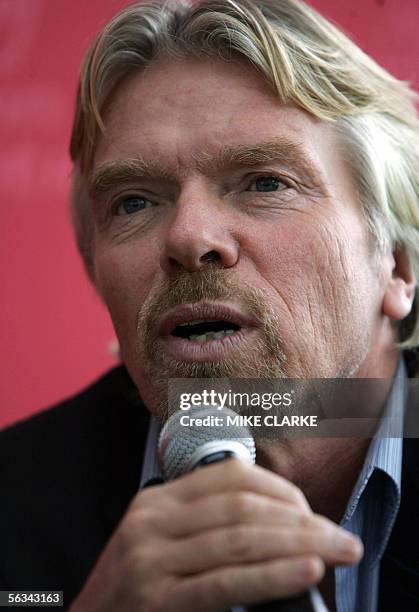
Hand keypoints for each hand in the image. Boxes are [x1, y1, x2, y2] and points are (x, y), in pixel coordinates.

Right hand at [69, 460, 362, 611]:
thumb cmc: (135, 589)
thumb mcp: (161, 542)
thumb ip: (206, 525)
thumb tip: (279, 524)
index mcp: (159, 500)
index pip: (231, 476)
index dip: (281, 490)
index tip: (313, 512)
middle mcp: (153, 521)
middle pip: (243, 507)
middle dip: (303, 521)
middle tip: (344, 538)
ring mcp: (151, 559)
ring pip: (241, 540)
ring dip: (300, 545)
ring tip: (340, 552)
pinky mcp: (157, 600)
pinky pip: (226, 583)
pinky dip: (272, 576)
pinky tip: (306, 571)